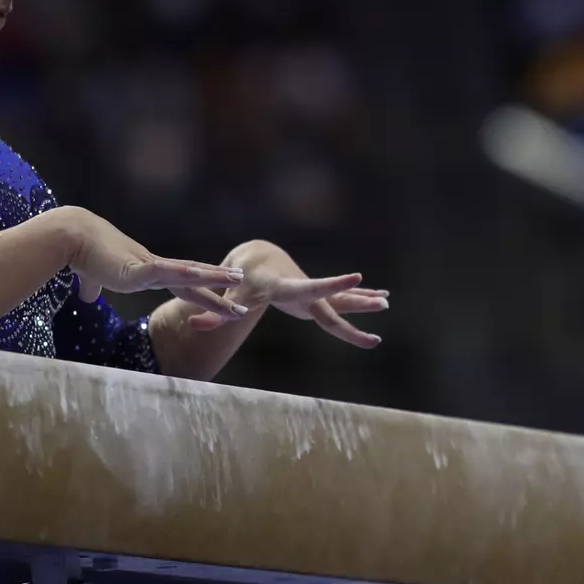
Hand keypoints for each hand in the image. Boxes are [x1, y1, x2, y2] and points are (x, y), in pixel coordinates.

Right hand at [51, 206, 247, 318]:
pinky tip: (200, 275)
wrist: (70, 237)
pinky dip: (182, 274)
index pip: (183, 283)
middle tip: (245, 293)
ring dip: (212, 278)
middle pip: (194, 280)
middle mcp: (153, 268)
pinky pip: (163, 272)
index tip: (225, 295)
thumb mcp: (93, 276)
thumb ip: (94, 287)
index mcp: (147, 272)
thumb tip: (87, 297)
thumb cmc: (82, 254)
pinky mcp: (134, 270)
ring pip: (187, 273)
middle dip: (220, 289)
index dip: (205, 290)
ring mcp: (147, 268)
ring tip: (236, 279)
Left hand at [177, 240, 388, 347]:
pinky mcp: (316, 296)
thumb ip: (215, 311)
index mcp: (288, 287)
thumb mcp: (230, 293)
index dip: (333, 285)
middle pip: (334, 300)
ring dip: (365, 300)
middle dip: (358, 301)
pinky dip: (361, 298)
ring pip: (343, 299)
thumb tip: (195, 325)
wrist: (259, 258)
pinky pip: (342, 299)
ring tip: (388, 301)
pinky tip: (383, 296)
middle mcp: (305, 289)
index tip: (356, 277)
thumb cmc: (243, 277)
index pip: (312, 288)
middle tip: (383, 303)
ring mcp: (314, 293)